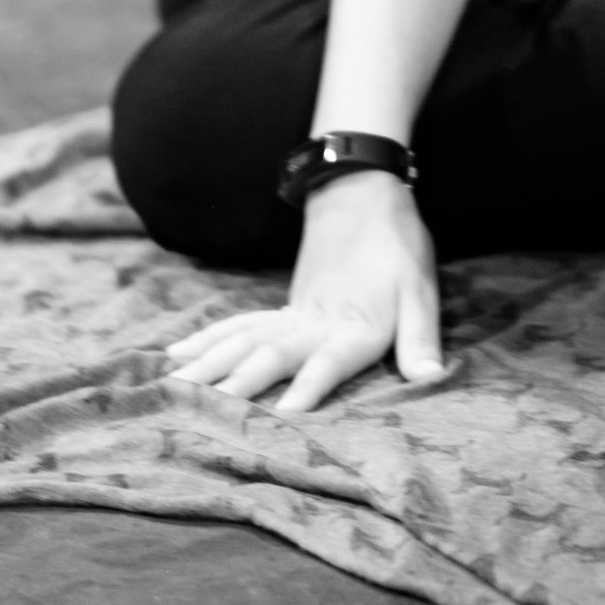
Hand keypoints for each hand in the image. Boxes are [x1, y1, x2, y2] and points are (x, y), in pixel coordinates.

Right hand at [164, 171, 443, 412]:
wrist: (362, 191)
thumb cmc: (397, 246)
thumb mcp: (421, 290)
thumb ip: (421, 337)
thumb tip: (431, 377)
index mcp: (353, 326)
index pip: (330, 360)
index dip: (310, 385)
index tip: (284, 412)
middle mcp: (314, 324)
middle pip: (271, 355)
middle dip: (237, 386)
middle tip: (202, 413)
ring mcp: (292, 314)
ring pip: (243, 341)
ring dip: (209, 367)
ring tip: (173, 392)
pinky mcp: (281, 308)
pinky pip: (237, 326)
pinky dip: (207, 341)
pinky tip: (176, 356)